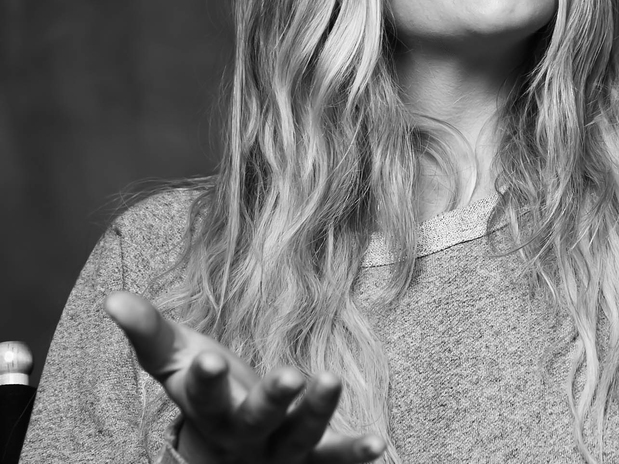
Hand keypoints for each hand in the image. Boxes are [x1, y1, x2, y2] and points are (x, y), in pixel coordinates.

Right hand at [104, 291, 385, 463]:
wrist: (231, 458)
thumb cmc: (208, 393)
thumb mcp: (177, 362)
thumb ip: (150, 331)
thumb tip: (112, 299)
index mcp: (209, 409)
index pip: (203, 397)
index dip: (205, 380)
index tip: (209, 360)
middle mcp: (244, 435)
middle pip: (254, 420)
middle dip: (271, 399)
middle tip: (290, 375)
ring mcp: (279, 451)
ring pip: (299, 436)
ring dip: (317, 412)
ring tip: (332, 380)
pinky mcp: (313, 459)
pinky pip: (335, 459)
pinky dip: (356, 453)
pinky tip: (378, 443)